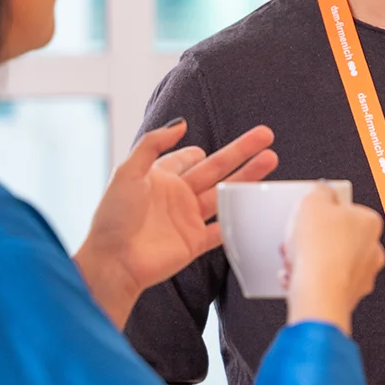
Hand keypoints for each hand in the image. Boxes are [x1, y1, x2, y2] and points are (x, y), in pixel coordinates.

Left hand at [75, 120, 277, 325]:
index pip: (186, 158)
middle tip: (265, 136)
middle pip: (216, 169)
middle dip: (241, 152)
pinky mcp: (195, 241)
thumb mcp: (127, 172)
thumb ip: (152, 144)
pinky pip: (223, 228)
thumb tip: (181, 123)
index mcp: (160, 178)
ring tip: (271, 160)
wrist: (113, 261)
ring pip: (226, 194)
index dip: (198, 151)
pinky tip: (259, 204)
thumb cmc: (113, 217)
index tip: (208, 146)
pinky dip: (240, 218)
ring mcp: (188, 219)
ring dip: (248, 178)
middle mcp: (177, 196)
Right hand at [284, 187, 384, 336]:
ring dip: (310, 260)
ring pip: (332, 261)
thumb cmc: (320, 251)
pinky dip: (311, 280)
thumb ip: (320, 191)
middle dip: (314, 239)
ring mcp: (363, 275)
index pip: (347, 210)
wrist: (318, 293)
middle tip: (298, 239)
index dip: (323, 213)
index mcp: (369, 222)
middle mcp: (373, 249)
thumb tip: (322, 190)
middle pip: (338, 237)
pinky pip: (326, 283)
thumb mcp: (312, 202)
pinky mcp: (349, 296)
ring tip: (293, 260)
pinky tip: (296, 277)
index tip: (311, 216)